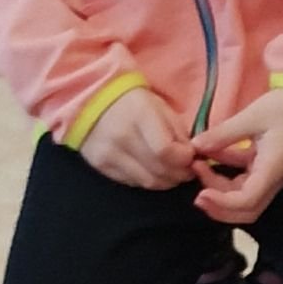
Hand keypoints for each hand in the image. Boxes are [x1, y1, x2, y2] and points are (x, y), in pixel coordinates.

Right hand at [78, 86, 194, 191]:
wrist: (90, 100)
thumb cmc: (132, 102)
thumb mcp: (159, 107)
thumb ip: (178, 132)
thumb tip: (192, 157)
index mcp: (140, 115)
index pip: (166, 151)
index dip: (184, 160)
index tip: (191, 157)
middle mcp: (122, 136)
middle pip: (160, 171)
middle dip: (180, 174)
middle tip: (186, 170)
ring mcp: (109, 153)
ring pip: (148, 182)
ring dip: (166, 181)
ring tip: (171, 172)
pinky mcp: (101, 165)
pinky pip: (133, 183)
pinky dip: (148, 180)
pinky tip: (151, 170)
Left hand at [192, 87, 282, 225]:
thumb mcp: (252, 116)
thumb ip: (222, 135)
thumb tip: (195, 147)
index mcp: (272, 170)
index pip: (247, 202)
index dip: (222, 204)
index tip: (200, 194)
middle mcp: (273, 179)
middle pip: (246, 210)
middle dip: (219, 207)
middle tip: (196, 193)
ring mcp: (270, 174)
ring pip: (243, 197)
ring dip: (219, 190)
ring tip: (198, 167)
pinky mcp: (266, 165)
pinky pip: (243, 179)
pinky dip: (225, 174)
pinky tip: (208, 157)